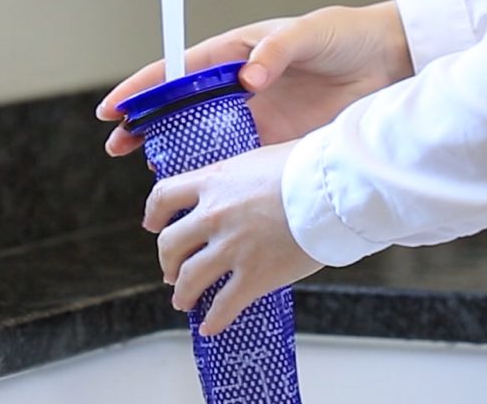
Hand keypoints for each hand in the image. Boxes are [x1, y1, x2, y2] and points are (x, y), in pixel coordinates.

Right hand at [97, 2, 412, 155]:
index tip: (116, 106)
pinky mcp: (275, 142)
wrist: (389, 64)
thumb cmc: (346, 37)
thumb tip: (249, 76)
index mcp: (235, 53)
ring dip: (174, 154)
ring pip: (202, 137)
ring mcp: (255, 117)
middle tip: (117, 145)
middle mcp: (238, 86)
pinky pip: (237, 161)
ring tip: (151, 174)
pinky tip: (200, 192)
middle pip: (179, 107)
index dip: (143, 87)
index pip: (177, 70)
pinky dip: (216, 175)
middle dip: (144, 124)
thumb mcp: (309, 33)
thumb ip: (275, 51)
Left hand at [143, 141, 322, 335]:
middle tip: (171, 270)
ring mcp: (231, 248)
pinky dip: (213, 320)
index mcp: (212, 182)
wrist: (333, 188)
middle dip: (167, 261)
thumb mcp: (260, 158)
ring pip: (188, 278)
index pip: (163, 196)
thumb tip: (242, 183)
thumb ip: (239, 176)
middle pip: (170, 244)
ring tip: (184, 301)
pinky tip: (210, 327)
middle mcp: (213, 215)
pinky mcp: (254, 276)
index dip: (153, 214)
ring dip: (182, 294)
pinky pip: (224, 306)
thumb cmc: (308, 166)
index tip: (152, 224)